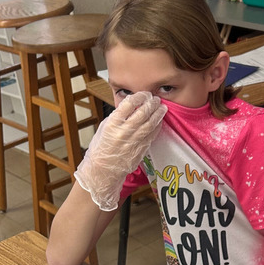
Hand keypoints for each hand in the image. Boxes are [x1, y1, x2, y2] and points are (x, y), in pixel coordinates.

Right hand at [74, 92, 166, 210]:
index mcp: (112, 124)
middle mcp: (124, 132)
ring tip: (162, 107)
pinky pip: (151, 135)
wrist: (102, 170)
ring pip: (150, 124)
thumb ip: (118, 117)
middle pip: (142, 113)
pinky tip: (159, 121)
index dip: (139, 97)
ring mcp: (133, 142)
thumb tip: (130, 107)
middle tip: (155, 99)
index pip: (129, 104)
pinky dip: (157, 127)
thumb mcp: (105, 127)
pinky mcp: (140, 150)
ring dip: (158, 114)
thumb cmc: (101, 149)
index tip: (143, 94)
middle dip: (151, 103)